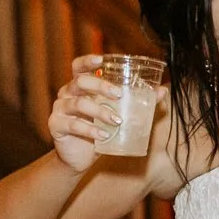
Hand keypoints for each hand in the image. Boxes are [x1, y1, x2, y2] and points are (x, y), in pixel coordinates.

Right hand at [46, 56, 132, 172]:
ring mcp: (59, 109)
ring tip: (117, 121)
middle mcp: (66, 93)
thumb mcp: (118, 115)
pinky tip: (104, 136)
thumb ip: (137, 102)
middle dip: (101, 85)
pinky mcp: (56, 125)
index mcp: (79, 86)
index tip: (102, 60)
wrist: (80, 159)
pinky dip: (90, 130)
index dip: (88, 61)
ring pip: (78, 103)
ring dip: (100, 111)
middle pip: (80, 81)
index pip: (79, 66)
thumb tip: (162, 90)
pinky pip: (73, 124)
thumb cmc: (99, 132)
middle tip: (119, 95)